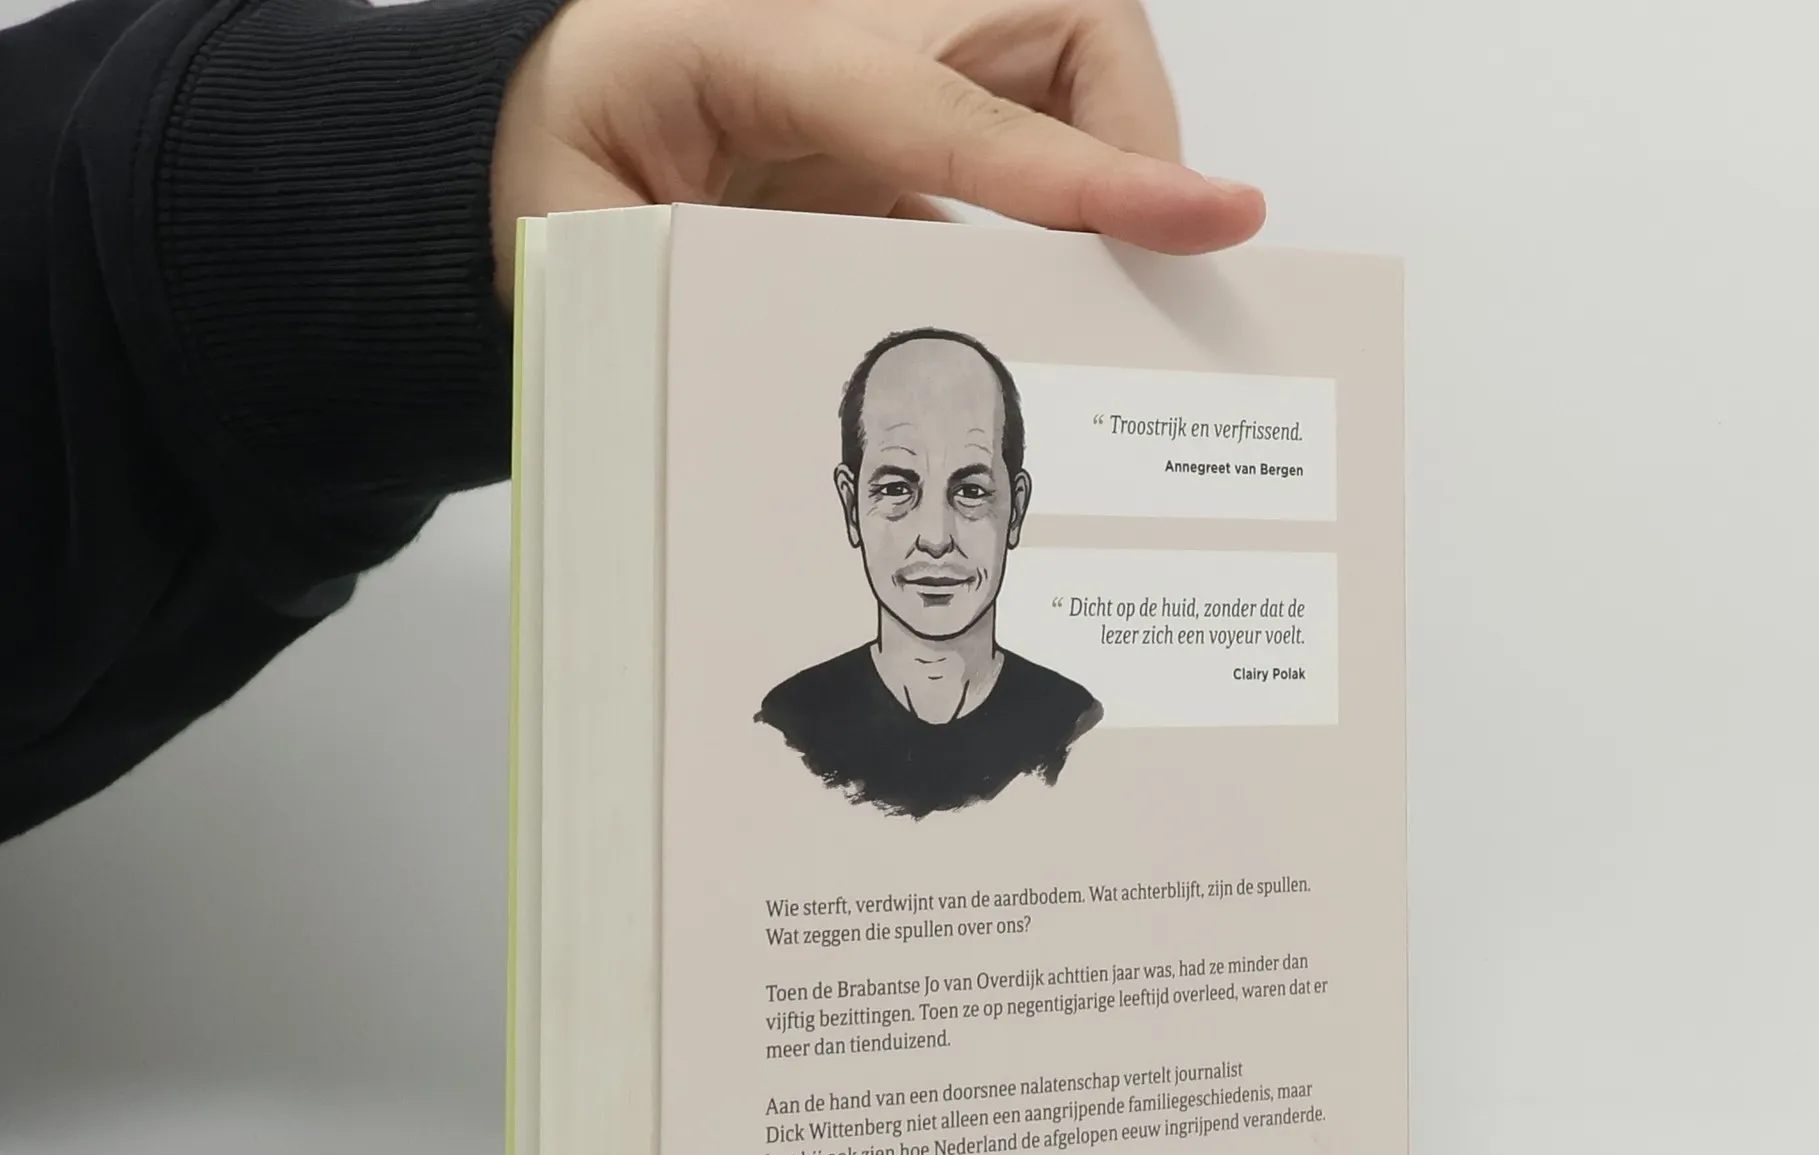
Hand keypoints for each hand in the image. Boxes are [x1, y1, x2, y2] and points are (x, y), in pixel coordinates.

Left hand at [491, 0, 1264, 301]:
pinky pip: (1018, 143)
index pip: (964, 122)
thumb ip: (680, 299)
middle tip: (1140, 252)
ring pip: (1064, 62)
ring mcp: (893, 58)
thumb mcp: (580, 235)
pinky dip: (1052, 210)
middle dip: (1132, 125)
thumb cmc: (556, 154)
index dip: (1093, 182)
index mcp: (768, 50)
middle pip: (1068, 18)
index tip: (1210, 217)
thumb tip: (798, 384)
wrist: (537, 104)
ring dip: (1104, 158)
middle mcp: (855, 29)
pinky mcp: (907, 111)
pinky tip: (1037, 296)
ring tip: (1102, 279)